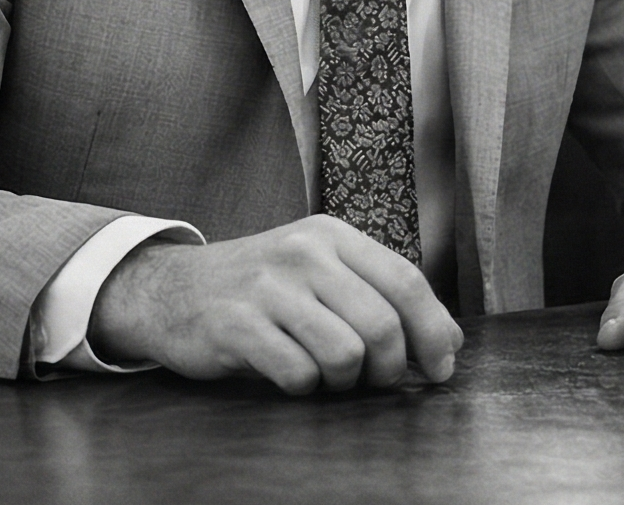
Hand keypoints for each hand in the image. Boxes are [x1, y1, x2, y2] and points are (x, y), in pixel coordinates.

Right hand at [88, 214, 461, 393]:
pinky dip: (304, 387)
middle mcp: (302, 253)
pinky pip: (298, 374)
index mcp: (331, 235)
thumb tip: (452, 341)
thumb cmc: (261, 289)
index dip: (434, 331)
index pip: (406, 281)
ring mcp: (267, 287)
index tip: (441, 368)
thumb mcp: (320, 273)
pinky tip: (289, 373)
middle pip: (382, 324)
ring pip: (345, 354)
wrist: (171, 289)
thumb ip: (382, 296)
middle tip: (375, 380)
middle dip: (390, 368)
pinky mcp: (235, 324)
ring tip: (327, 375)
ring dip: (345, 382)